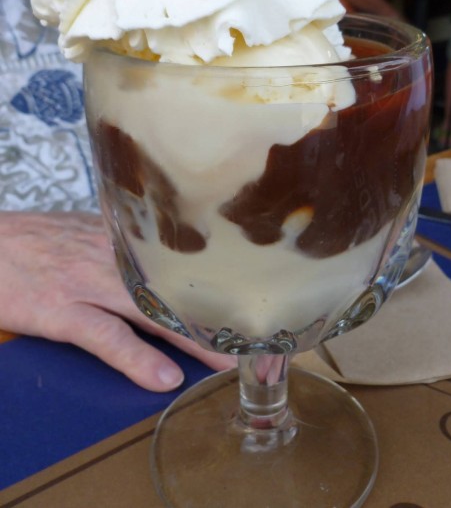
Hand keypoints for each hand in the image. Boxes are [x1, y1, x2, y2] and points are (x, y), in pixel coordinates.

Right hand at [0, 212, 234, 390]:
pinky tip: (161, 378)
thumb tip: (163, 257)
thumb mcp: (88, 231)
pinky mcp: (61, 310)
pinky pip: (105, 337)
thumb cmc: (37, 239)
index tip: (249, 299)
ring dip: (190, 341)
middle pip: (175, 289)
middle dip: (216, 315)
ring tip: (224, 365)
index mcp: (123, 241)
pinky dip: (135, 358)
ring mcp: (88, 284)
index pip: (180, 262)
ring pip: (151, 313)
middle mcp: (114, 259)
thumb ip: (127, 245)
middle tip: (253, 338)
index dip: (216, 284)